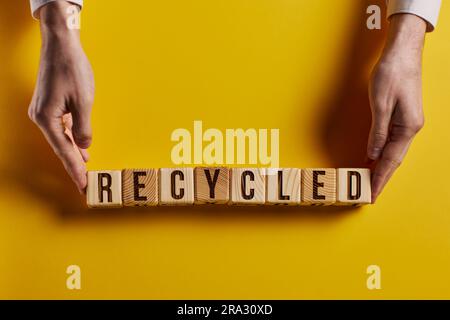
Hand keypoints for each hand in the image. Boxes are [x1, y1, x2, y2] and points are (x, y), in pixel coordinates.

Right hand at [28, 1, 93, 192]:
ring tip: (85, 171)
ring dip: (74, 153)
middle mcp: (41, 117)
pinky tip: (81, 148)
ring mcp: (44, 111)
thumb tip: (84, 145)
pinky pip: (62, 128)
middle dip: (73, 165)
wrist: (61, 44)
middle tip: (85, 184)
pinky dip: (72, 138)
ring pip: (61, 138)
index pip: (64, 151)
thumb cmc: (72, 69)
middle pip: (60, 147)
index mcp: (47, 118)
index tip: (83, 185)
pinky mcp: (50, 105)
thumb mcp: (83, 101)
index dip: (74, 169)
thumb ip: (83, 127)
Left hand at [368, 14, 426, 202]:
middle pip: (393, 159)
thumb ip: (377, 132)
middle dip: (381, 178)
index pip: (390, 160)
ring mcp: (407, 122)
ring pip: (392, 152)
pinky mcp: (401, 116)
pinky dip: (382, 153)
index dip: (380, 178)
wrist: (402, 52)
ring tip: (370, 183)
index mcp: (408, 127)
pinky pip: (390, 141)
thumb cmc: (392, 74)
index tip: (371, 194)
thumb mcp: (380, 104)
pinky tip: (374, 160)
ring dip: (381, 168)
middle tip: (369, 195)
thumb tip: (372, 154)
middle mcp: (410, 128)